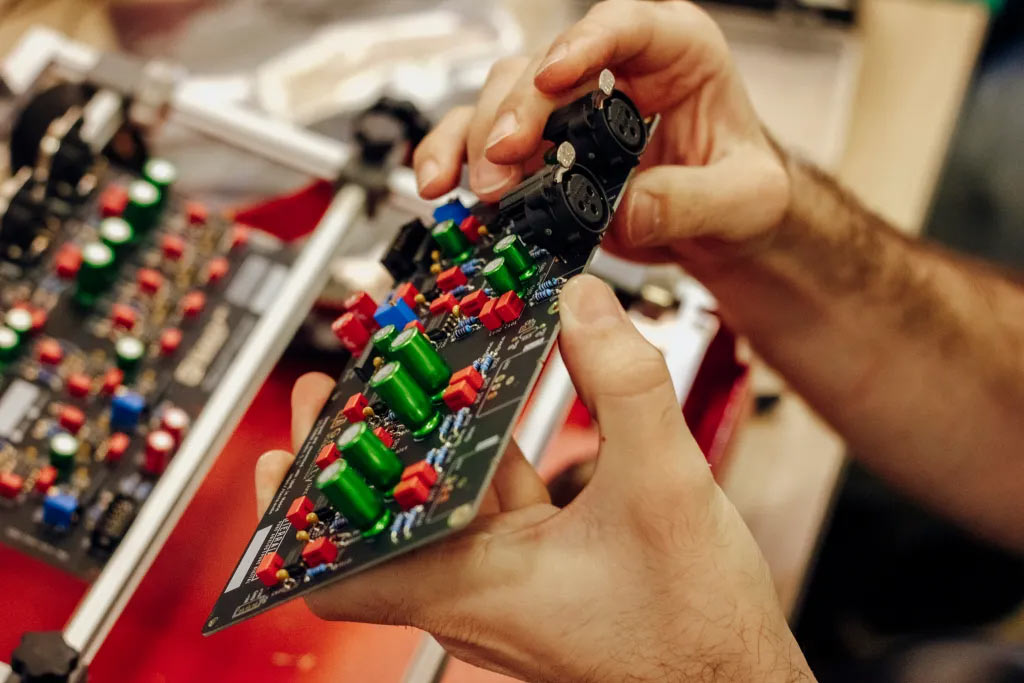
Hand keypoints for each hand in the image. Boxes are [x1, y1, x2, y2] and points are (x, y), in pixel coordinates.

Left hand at [255, 275, 810, 681]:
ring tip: (411, 383)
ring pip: (442, 510)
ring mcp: (507, 586)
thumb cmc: (694, 635)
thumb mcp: (665, 488)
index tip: (286, 450)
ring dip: (425, 446)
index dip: (298, 516)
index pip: (341, 577)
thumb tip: (587, 308)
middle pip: (385, 523)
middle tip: (343, 386)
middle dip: (361, 448)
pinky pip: (491, 511)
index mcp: (479, 591)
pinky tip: (496, 411)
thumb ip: (624, 386)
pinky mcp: (541, 575)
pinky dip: (485, 460)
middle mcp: (478, 595)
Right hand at [412, 0, 789, 267]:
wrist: (721, 226)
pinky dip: (455, 158)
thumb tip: (626, 210)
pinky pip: (483, 138)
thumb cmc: (743, 188)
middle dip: (515, 113)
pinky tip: (441, 183)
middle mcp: (613, 69)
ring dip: (479, 140)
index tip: (551, 77)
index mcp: (676, 53)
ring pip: (502, 95)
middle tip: (503, 162)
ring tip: (484, 188)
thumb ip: (693, 201)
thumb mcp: (746, 198)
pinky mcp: (541, 147)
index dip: (582, 46)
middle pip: (545, 66)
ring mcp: (570, 107)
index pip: (623, 26)